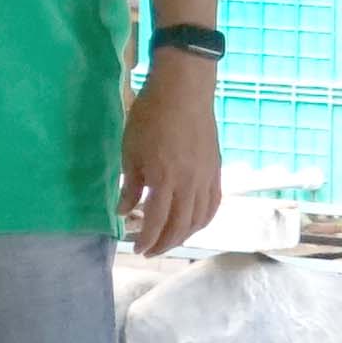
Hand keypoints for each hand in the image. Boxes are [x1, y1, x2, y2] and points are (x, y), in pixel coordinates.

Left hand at [119, 54, 223, 258]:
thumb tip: (125, 211)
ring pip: (199, 219)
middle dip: (164, 244)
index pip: (158, 222)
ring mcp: (207, 178)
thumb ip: (130, 185)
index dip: (148, 240)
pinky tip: (193, 223)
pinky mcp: (216, 171)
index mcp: (165, 180)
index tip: (137, 249)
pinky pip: (213, 205)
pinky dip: (203, 220)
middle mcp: (190, 185)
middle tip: (150, 251)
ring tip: (169, 240)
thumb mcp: (130, 151)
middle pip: (180, 227)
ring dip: (184, 235)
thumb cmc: (150, 117)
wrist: (184, 91)